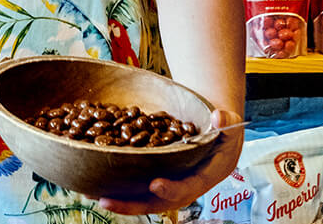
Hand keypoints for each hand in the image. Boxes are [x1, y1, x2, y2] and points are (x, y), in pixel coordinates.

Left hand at [94, 109, 244, 215]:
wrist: (216, 135)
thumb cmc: (223, 130)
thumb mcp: (228, 124)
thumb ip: (225, 121)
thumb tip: (219, 117)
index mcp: (201, 177)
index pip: (186, 188)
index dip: (171, 189)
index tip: (155, 184)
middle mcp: (182, 186)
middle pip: (155, 201)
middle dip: (131, 204)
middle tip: (106, 201)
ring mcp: (167, 182)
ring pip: (142, 197)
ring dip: (120, 199)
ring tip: (94, 196)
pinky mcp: (156, 174)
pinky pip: (137, 184)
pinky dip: (119, 186)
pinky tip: (97, 182)